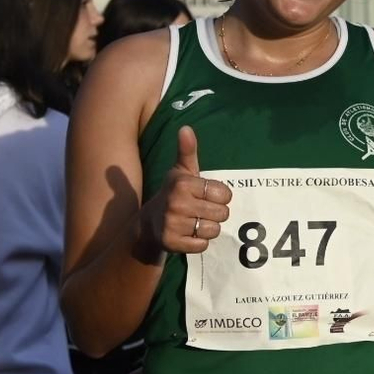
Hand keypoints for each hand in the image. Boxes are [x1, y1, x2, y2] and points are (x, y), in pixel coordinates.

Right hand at [136, 126, 232, 257]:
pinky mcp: (172, 243)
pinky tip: (187, 235)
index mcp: (183, 183)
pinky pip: (202, 245)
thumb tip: (186, 128)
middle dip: (215, 214)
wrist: (148, 223)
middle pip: (222, 213)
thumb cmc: (173, 193)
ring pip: (214, 230)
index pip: (225, 194)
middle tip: (200, 211)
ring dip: (207, 229)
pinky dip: (199, 243)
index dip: (220, 197)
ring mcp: (173, 224)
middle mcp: (177, 203)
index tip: (206, 196)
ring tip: (194, 222)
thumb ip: (187, 150)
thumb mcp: (181, 171)